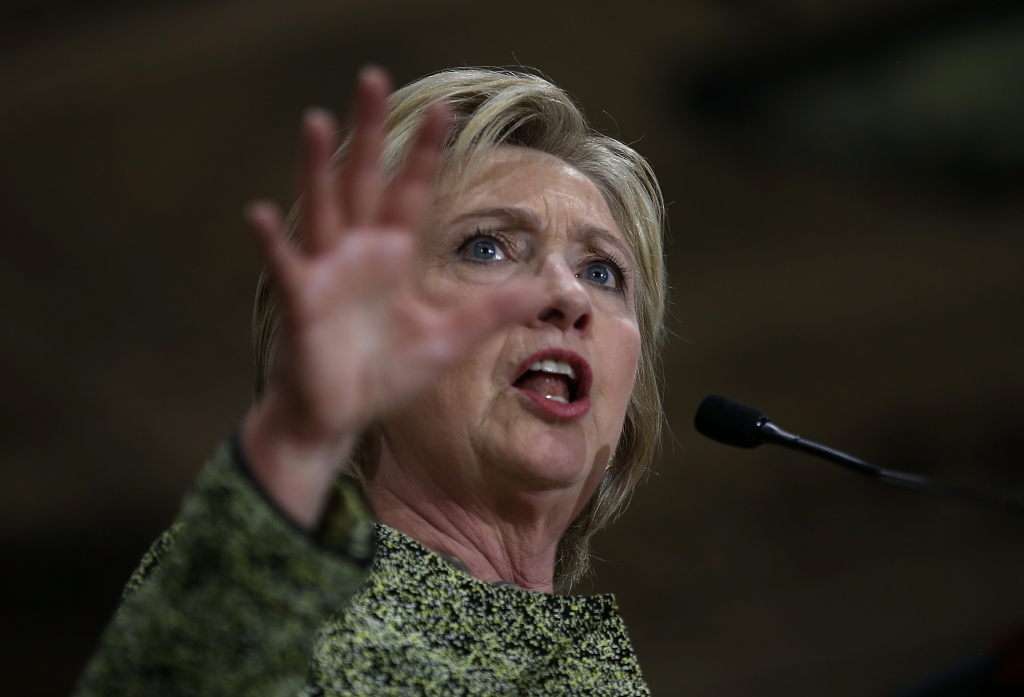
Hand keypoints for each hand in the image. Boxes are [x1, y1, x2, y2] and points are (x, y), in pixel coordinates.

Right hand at [240, 68, 542, 527]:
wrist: (338, 415)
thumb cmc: (386, 374)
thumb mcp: (449, 339)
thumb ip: (492, 312)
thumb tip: (547, 289)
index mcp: (392, 255)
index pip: (411, 191)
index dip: (424, 152)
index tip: (444, 110)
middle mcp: (358, 252)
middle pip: (363, 180)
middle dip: (369, 132)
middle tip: (372, 77)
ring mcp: (326, 272)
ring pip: (322, 208)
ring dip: (318, 168)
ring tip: (317, 120)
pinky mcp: (300, 303)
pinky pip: (286, 267)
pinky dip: (274, 243)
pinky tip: (264, 214)